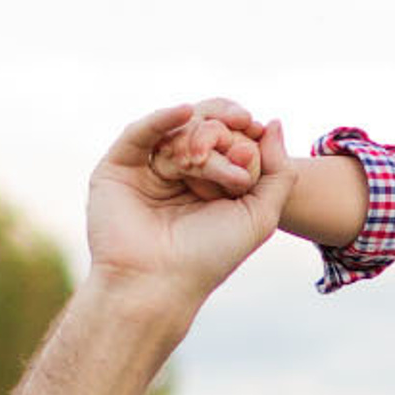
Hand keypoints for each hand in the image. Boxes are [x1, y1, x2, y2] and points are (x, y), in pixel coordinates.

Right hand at [88, 103, 296, 315]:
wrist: (158, 283)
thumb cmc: (211, 256)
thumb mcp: (260, 215)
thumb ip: (277, 172)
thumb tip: (273, 123)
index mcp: (211, 185)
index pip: (230, 140)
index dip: (243, 132)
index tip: (254, 131)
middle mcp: (180, 175)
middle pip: (203, 129)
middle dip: (221, 131)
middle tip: (232, 149)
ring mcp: (148, 170)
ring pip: (176, 132)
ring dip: (197, 138)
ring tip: (205, 157)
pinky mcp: (117, 168)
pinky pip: (140, 132)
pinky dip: (163, 118)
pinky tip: (185, 112)